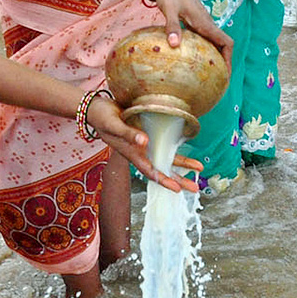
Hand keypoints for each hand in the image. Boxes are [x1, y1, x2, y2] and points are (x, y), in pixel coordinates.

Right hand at [85, 96, 202, 192]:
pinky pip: (164, 144)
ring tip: (199, 168)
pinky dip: (175, 149)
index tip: (176, 189)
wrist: (97, 108)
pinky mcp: (149, 133)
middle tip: (195, 188)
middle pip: (162, 168)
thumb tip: (144, 142)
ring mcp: (145, 144)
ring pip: (166, 157)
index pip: (150, 171)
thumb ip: (128, 133)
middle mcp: (141, 152)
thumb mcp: (113, 125)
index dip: (163, 180)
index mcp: (132, 153)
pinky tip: (186, 150)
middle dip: (179, 179)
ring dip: (182, 164)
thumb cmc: (102, 117)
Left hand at [152, 0, 232, 67]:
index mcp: (205, 23)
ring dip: (214, 57)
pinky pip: (204, 39)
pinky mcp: (193, 22)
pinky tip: (192, 58)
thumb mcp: (170, 10)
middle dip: (223, 62)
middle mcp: (206, 24)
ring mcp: (201, 22)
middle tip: (218, 80)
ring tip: (208, 74)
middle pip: (222, 45)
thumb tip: (175, 44)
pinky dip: (204, 50)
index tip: (226, 74)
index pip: (226, 43)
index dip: (229, 59)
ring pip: (214, 42)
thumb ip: (172, 27)